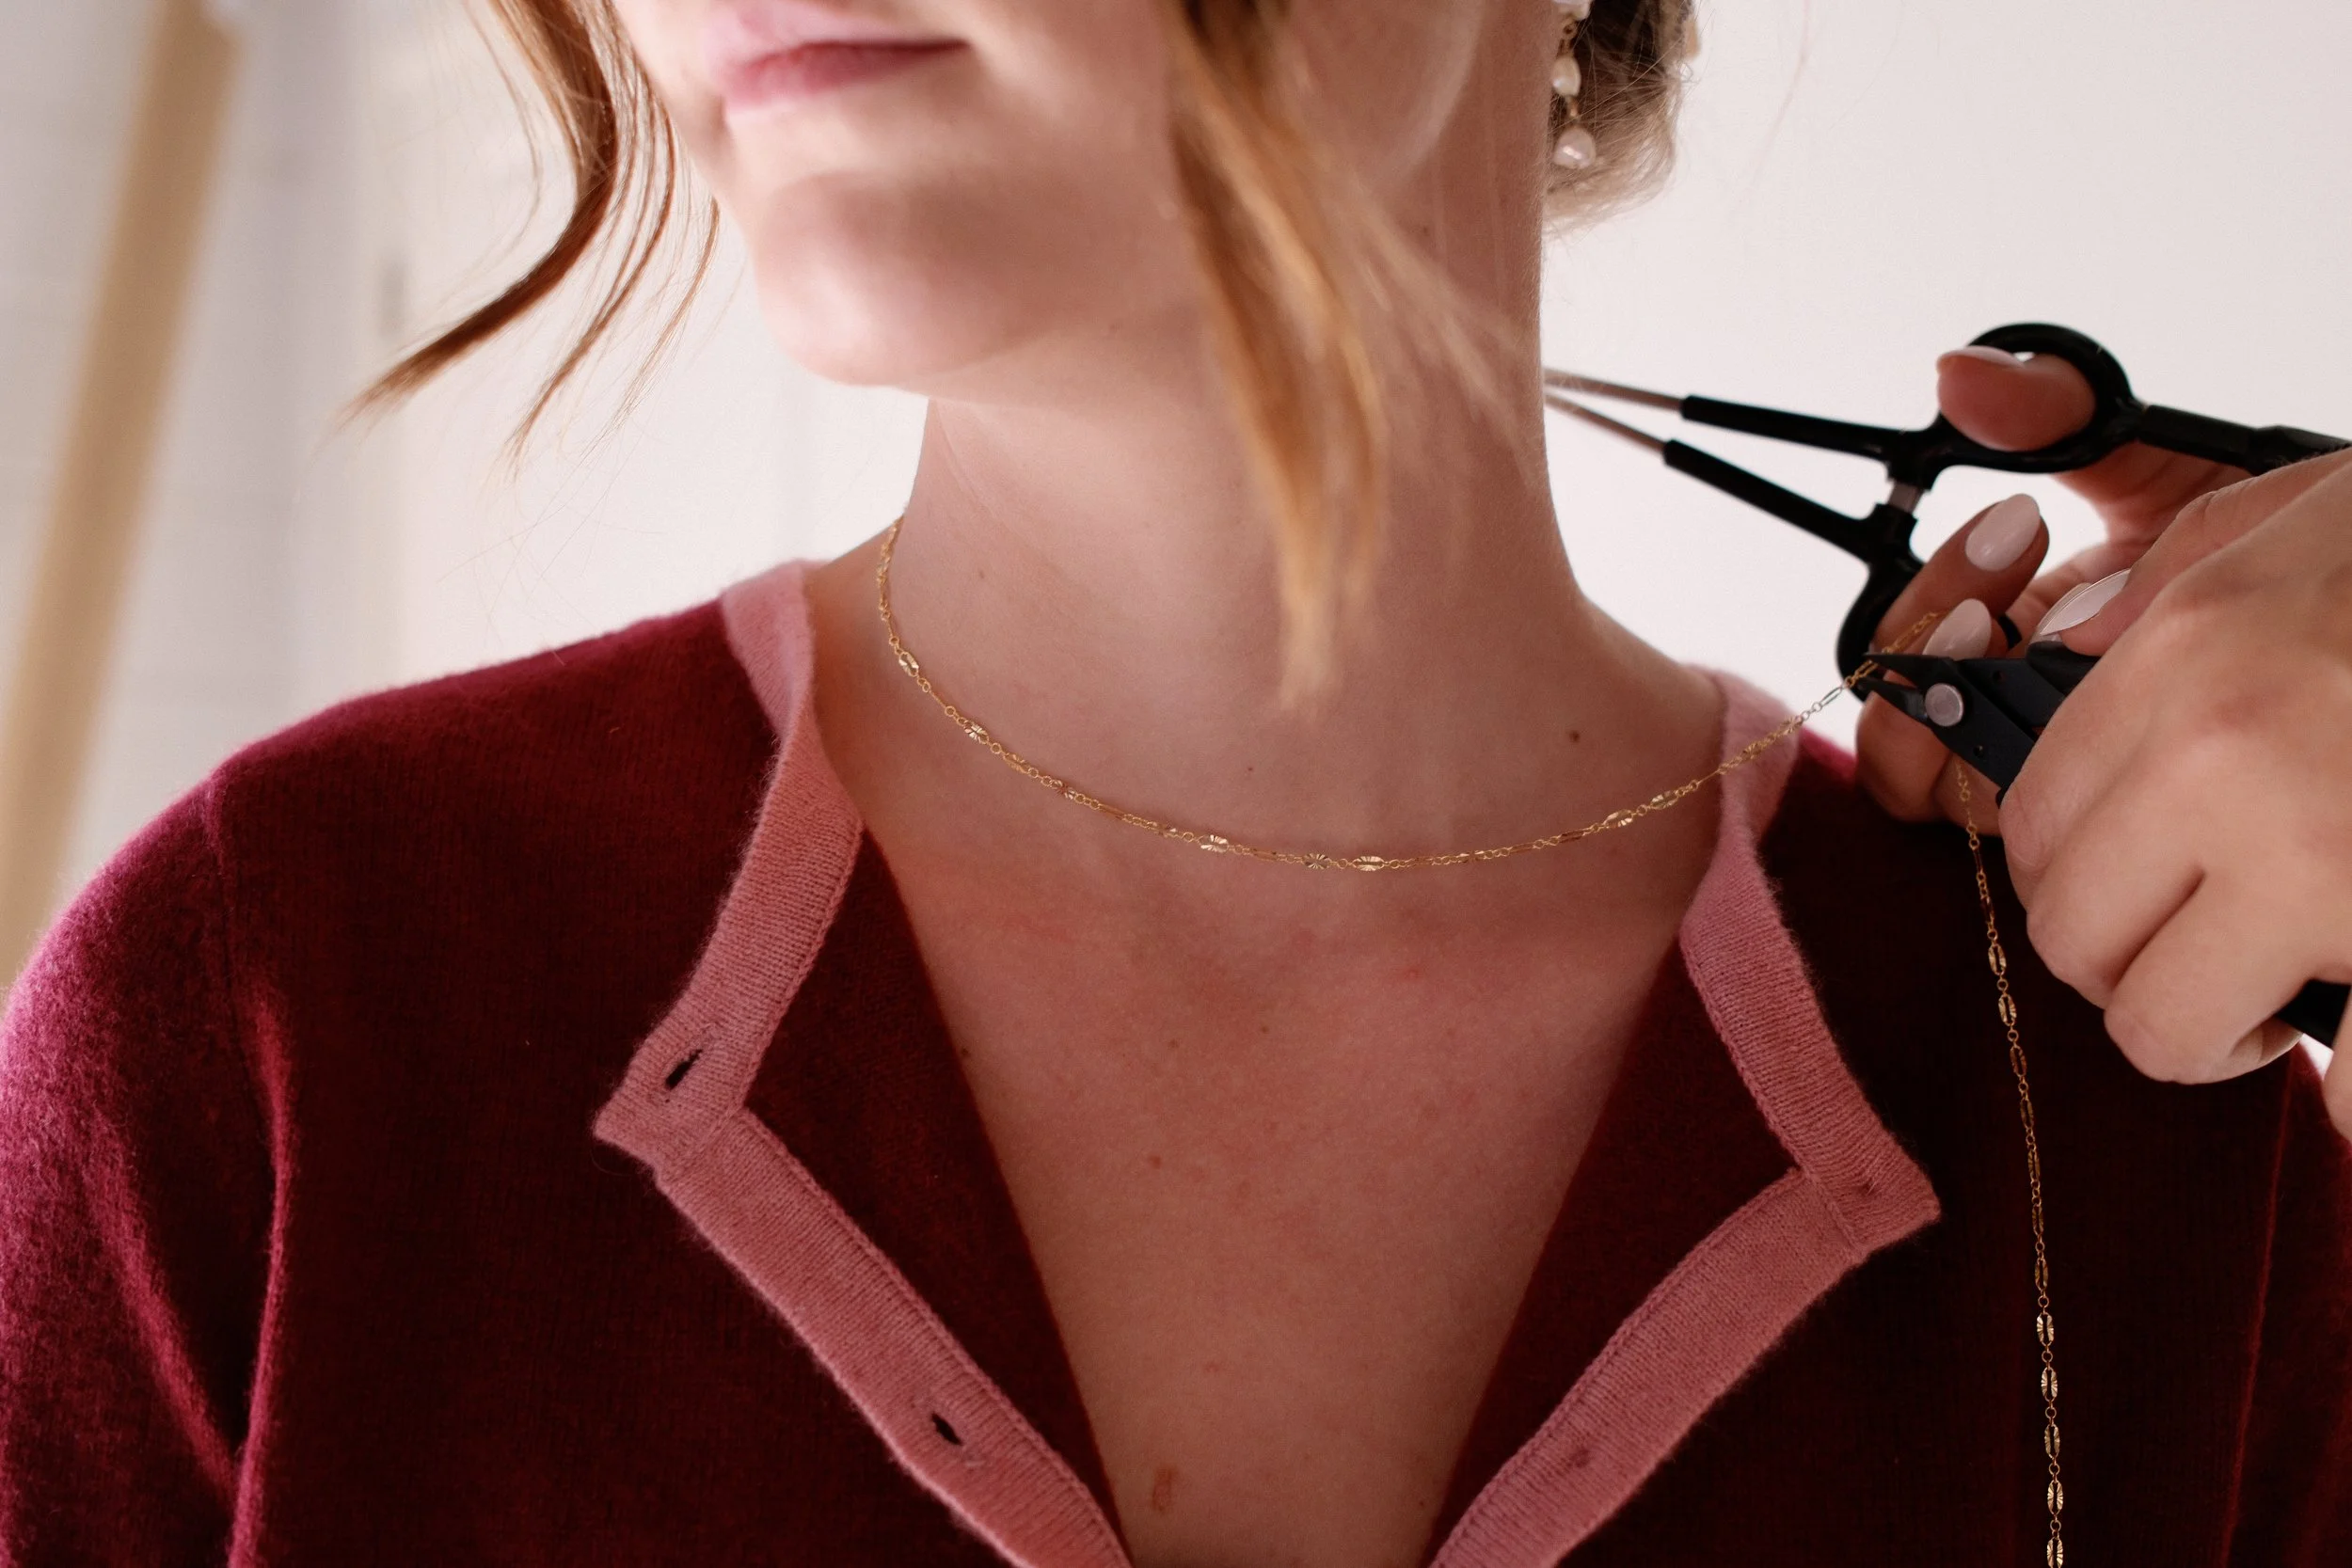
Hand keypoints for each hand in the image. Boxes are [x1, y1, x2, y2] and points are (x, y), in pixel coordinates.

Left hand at [1853, 346, 2351, 1136]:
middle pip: (2072, 934)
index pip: (2024, 821)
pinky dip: (2351, 1096)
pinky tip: (2349, 1071)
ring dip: (2206, 1022)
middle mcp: (2231, 761)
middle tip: (2195, 934)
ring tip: (2266, 982)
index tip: (2123, 870)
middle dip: (2120, 951)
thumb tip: (2018, 526)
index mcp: (2184, 659)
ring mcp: (2325, 859)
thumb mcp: (2288, 511)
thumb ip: (2146, 544)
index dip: (2065, 865)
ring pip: (2167, 1023)